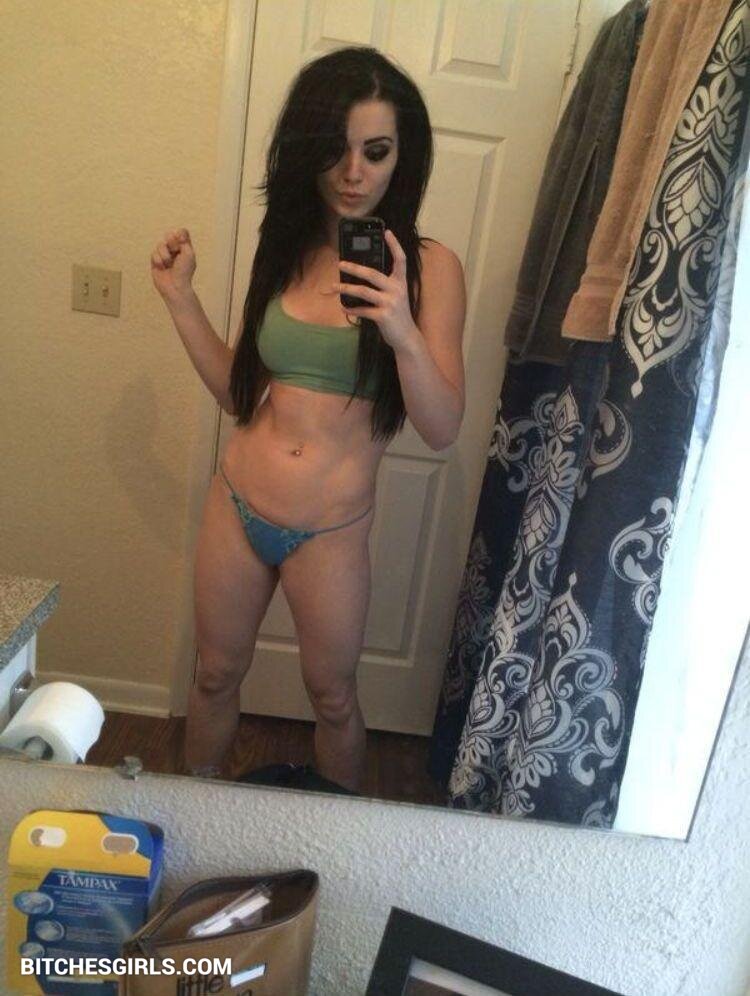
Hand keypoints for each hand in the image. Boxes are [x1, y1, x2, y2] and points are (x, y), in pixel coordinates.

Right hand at [150, 228, 195, 300]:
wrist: (175, 286)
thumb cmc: (184, 272)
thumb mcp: (189, 254)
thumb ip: (185, 241)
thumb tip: (178, 232)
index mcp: (185, 248)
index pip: (181, 233)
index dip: (180, 234)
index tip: (181, 240)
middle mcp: (175, 250)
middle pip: (169, 235)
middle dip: (172, 244)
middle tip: (175, 252)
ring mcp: (165, 255)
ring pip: (160, 244)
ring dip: (165, 255)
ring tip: (169, 264)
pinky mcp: (156, 261)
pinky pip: (154, 253)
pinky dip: (159, 260)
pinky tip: (163, 268)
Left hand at [333, 229, 417, 351]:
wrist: (406, 337)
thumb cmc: (398, 315)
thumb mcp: (395, 297)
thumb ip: (384, 286)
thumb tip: (360, 277)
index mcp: (401, 282)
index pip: (400, 259)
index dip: (394, 245)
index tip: (387, 232)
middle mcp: (397, 290)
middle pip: (373, 274)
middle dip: (354, 268)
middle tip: (340, 264)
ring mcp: (390, 303)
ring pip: (364, 291)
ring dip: (346, 289)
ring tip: (334, 287)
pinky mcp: (383, 316)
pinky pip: (363, 310)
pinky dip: (351, 309)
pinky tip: (343, 307)